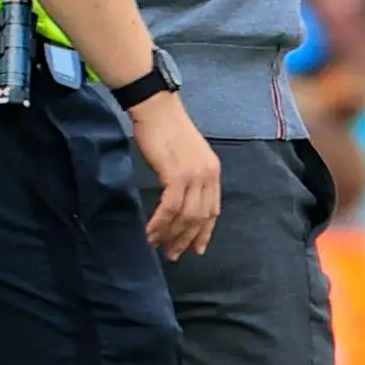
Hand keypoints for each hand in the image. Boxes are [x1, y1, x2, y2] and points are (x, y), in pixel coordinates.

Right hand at [128, 93, 219, 259]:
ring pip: (185, 216)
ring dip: (170, 235)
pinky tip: (151, 232)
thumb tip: (182, 201)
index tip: (196, 249)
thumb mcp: (188, 156)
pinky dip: (160, 223)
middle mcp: (208, 175)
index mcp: (213, 171)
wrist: (157, 109)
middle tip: (172, 255)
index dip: (204, 232)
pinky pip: (170, 208)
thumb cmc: (167, 130)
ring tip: (157, 246)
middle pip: (200, 217)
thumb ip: (190, 177)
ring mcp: (194, 175)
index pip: (213, 210)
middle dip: (186, 240)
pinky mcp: (176, 175)